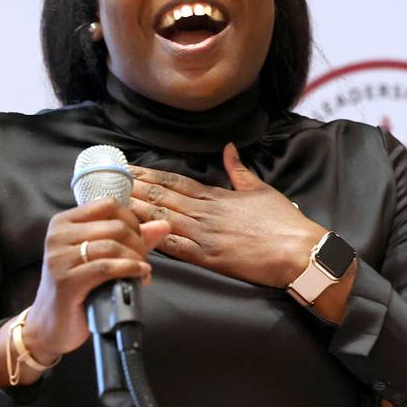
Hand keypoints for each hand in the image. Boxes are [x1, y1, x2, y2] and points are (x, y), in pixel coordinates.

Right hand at [22, 198, 170, 359]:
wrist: (52, 324)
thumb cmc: (79, 288)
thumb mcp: (102, 257)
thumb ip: (131, 239)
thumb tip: (164, 225)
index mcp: (64, 222)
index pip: (109, 205)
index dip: (132, 221)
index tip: (139, 241)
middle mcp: (57, 235)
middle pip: (115, 226)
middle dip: (138, 244)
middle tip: (143, 262)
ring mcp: (59, 258)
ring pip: (113, 246)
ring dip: (136, 260)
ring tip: (141, 274)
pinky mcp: (66, 280)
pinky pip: (107, 267)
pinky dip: (130, 270)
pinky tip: (140, 276)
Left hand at [128, 143, 326, 288]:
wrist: (299, 251)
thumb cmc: (284, 222)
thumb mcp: (261, 189)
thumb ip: (240, 170)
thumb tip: (229, 148)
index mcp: (217, 196)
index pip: (175, 181)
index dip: (149, 174)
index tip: (128, 168)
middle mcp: (206, 213)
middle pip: (162, 197)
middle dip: (133, 189)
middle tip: (107, 180)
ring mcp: (205, 235)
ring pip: (162, 219)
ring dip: (136, 210)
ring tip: (112, 203)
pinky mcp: (209, 258)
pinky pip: (175, 248)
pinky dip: (154, 240)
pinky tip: (134, 235)